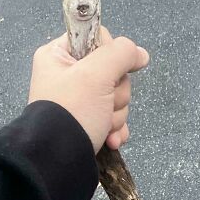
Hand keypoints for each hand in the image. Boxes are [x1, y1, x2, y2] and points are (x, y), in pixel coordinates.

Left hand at [28, 27, 149, 153]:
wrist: (59, 161)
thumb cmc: (73, 112)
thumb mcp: (97, 74)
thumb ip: (121, 54)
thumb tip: (141, 54)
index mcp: (58, 55)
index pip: (98, 38)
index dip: (110, 56)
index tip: (106, 73)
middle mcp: (67, 75)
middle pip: (112, 71)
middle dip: (115, 94)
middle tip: (103, 106)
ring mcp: (79, 101)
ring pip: (116, 96)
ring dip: (116, 114)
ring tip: (102, 127)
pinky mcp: (88, 122)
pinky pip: (113, 117)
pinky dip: (115, 129)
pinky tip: (109, 139)